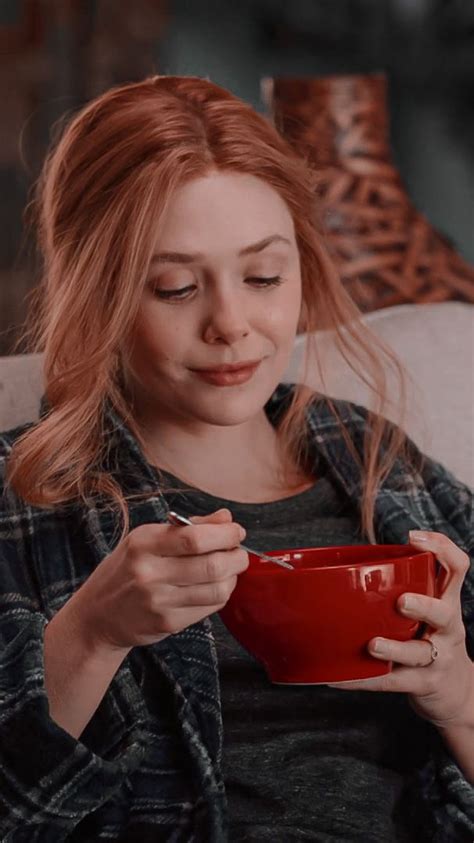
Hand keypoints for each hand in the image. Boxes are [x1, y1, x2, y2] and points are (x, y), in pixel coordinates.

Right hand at [71, 508, 248, 650]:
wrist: (98, 615)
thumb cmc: (126, 569)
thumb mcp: (147, 539)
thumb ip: (188, 527)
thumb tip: (226, 518)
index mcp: (143, 544)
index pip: (195, 537)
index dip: (225, 534)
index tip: (237, 531)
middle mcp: (149, 573)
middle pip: (212, 566)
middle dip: (237, 557)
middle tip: (239, 553)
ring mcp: (158, 601)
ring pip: (217, 590)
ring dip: (233, 578)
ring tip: (230, 570)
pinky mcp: (167, 623)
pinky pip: (209, 608)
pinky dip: (221, 595)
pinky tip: (215, 587)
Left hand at [328, 531, 473, 728]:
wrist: (455, 692)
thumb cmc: (432, 640)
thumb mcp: (430, 610)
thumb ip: (407, 585)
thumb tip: (354, 562)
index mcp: (447, 602)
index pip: (457, 568)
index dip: (443, 549)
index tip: (415, 537)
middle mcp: (447, 629)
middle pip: (444, 614)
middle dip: (424, 607)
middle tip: (402, 602)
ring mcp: (437, 659)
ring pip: (418, 653)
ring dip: (394, 649)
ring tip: (372, 645)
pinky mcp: (421, 685)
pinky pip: (391, 683)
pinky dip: (364, 680)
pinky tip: (337, 677)